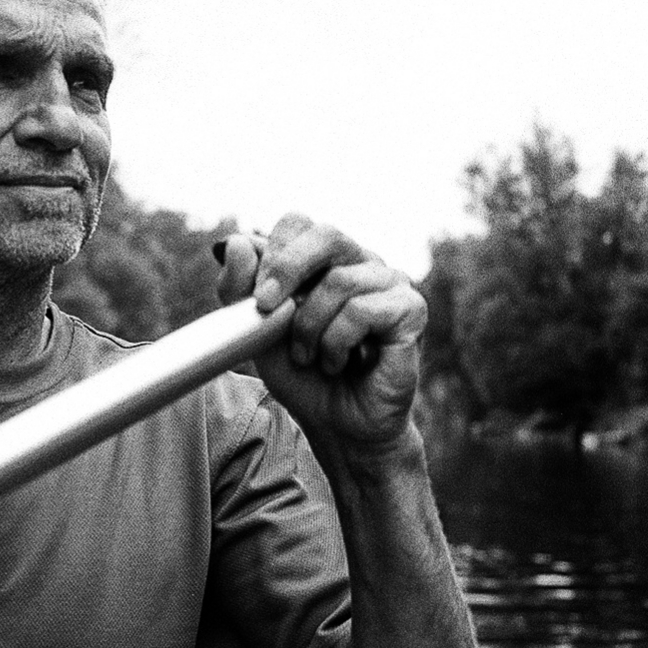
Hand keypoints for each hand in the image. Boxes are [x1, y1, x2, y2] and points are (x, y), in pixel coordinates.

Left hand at [216, 214, 426, 447]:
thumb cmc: (302, 374)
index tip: (257, 299)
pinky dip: (337, 341)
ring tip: (308, 356)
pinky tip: (338, 362)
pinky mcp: (410, 310)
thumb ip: (239, 289)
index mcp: (325, 260)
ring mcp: (390, 283)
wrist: (336, 424)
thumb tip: (237, 241)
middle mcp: (361, 262)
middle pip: (326, 234)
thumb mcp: (257, 331)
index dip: (274, 254)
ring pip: (340, 281)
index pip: (299, 224)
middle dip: (288, 269)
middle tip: (267, 308)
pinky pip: (364, 310)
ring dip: (310, 327)